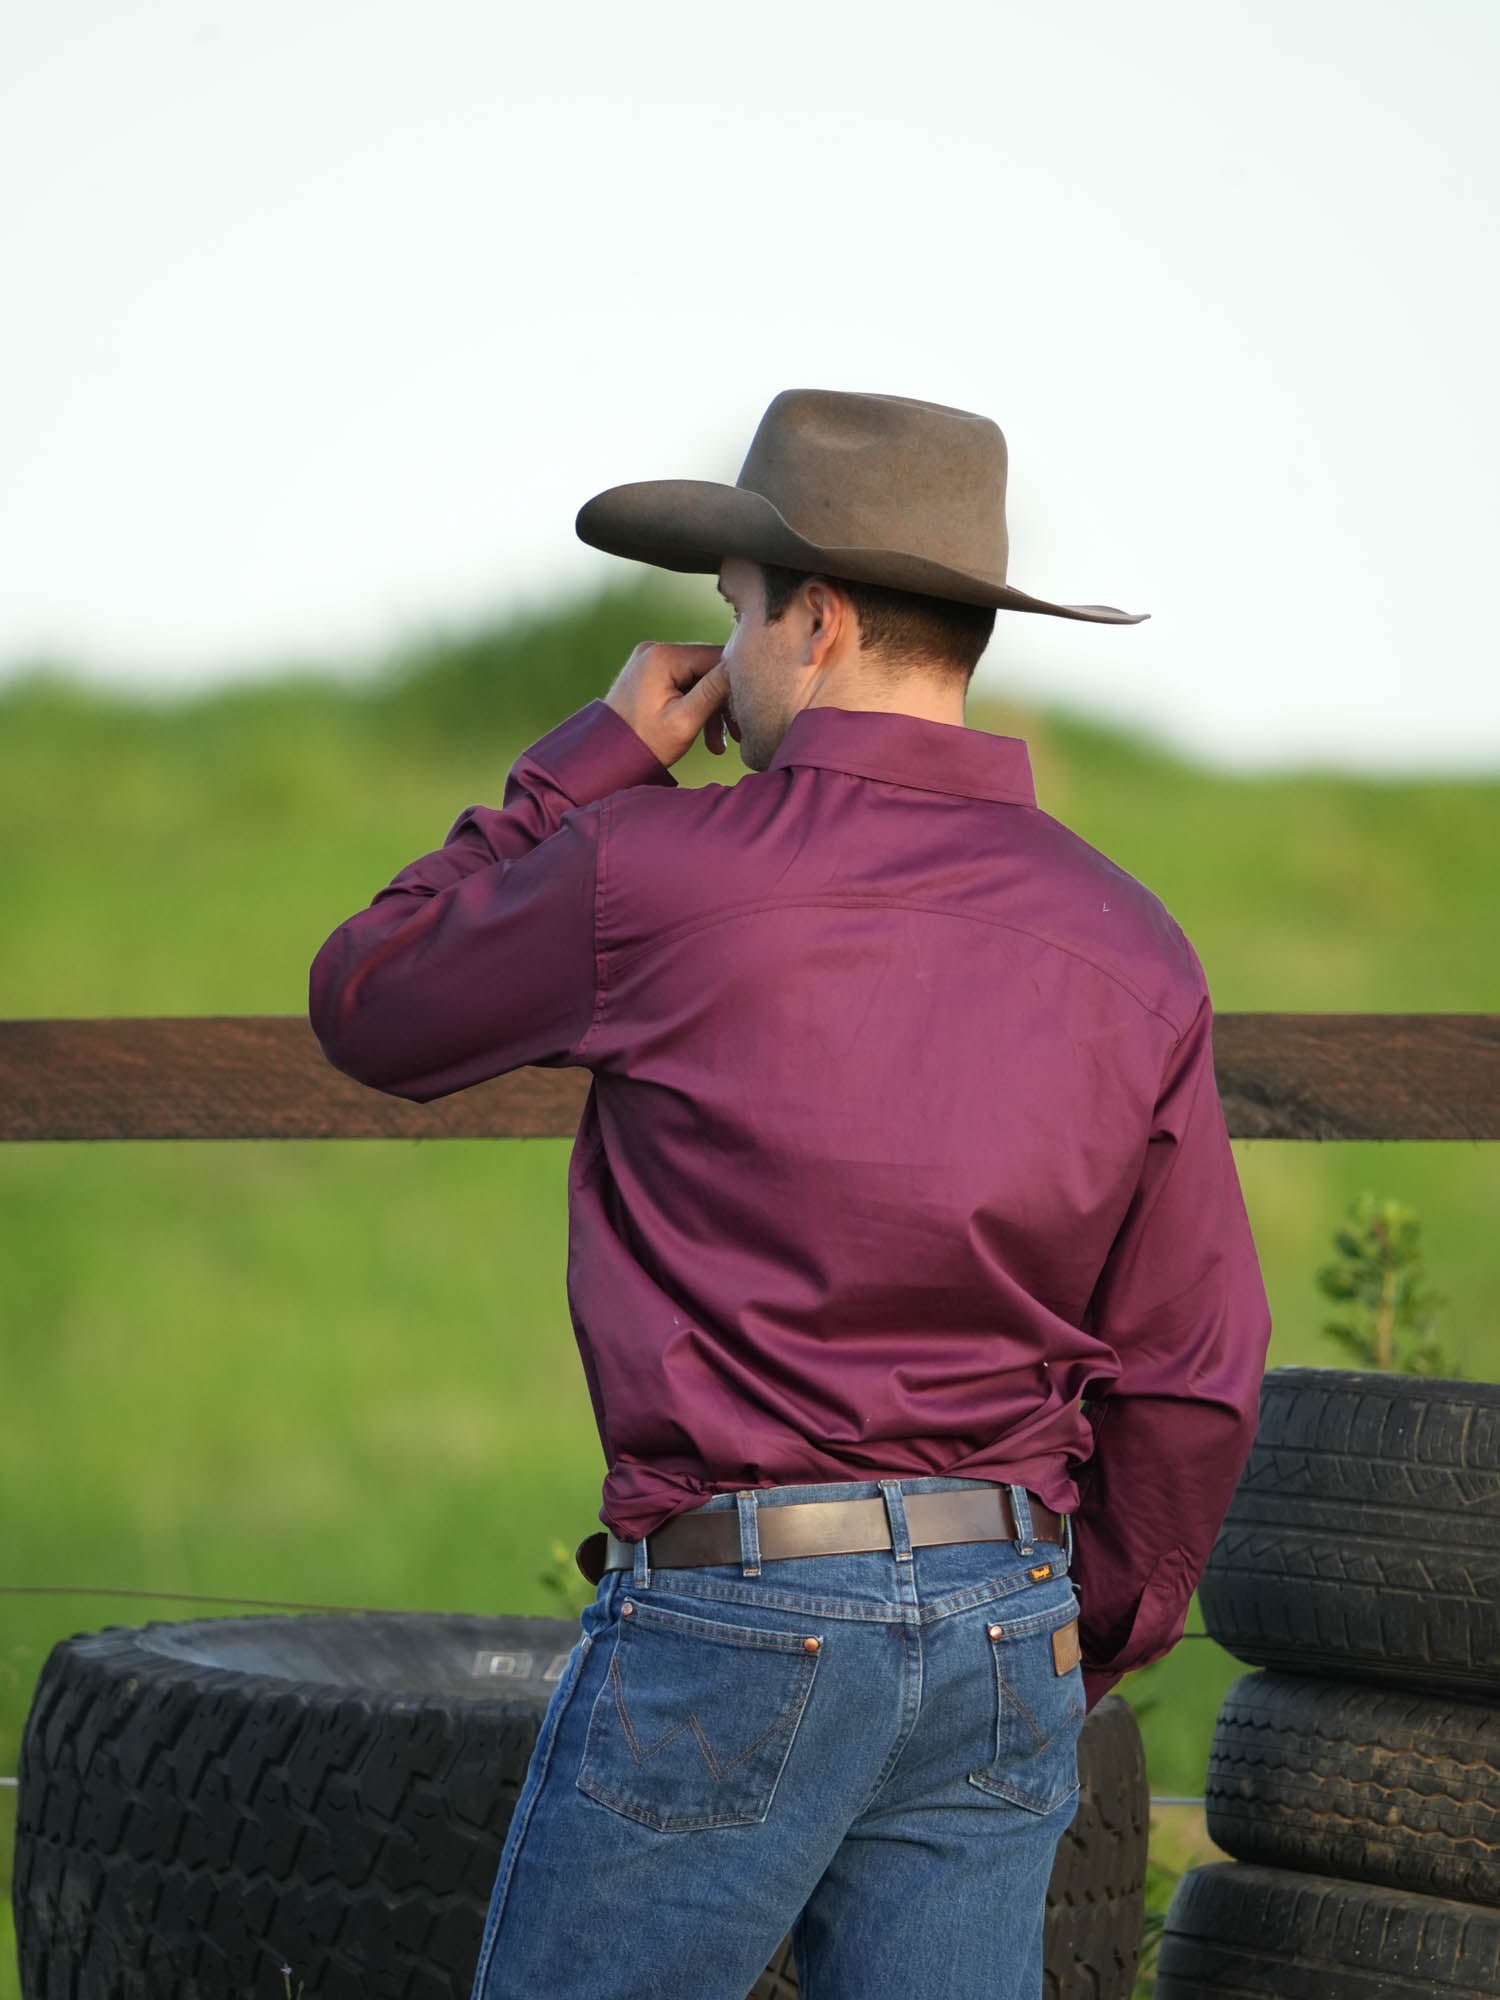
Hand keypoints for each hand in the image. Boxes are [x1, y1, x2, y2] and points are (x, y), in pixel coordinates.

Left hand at [604, 641, 740, 768]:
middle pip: (708, 668)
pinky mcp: (651, 674)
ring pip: (698, 679)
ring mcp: (651, 660)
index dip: (735, 683)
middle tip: (738, 735)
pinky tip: (707, 737)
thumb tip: (741, 666)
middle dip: (723, 702)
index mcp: (663, 656)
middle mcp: (656, 649)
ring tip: (719, 745)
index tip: (746, 712)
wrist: (606, 758)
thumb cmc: (645, 744)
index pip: (716, 657)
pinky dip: (695, 707)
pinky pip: (684, 685)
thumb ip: (713, 691)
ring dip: (711, 710)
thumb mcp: (684, 721)